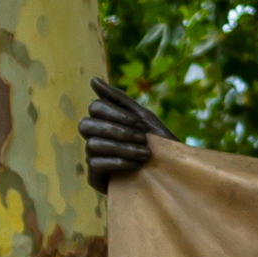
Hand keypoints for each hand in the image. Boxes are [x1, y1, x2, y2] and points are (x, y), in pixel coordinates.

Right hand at [80, 77, 177, 191]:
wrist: (171, 173)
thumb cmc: (157, 142)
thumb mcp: (142, 117)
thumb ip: (119, 98)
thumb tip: (93, 80)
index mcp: (104, 120)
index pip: (96, 107)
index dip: (117, 114)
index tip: (142, 124)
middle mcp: (94, 137)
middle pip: (86, 125)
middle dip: (117, 130)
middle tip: (142, 138)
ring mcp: (93, 156)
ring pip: (92, 144)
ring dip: (123, 148)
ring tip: (145, 154)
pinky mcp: (95, 177)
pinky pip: (94, 164)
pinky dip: (118, 162)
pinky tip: (136, 165)